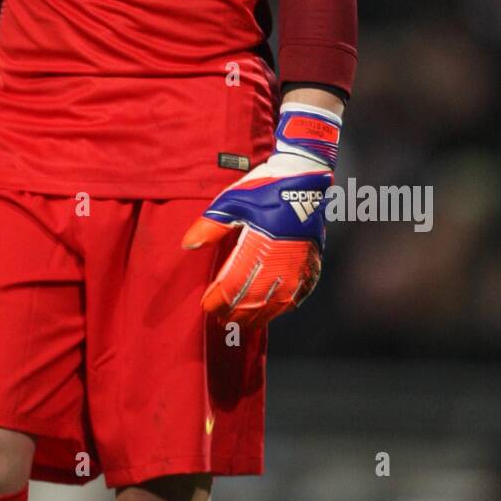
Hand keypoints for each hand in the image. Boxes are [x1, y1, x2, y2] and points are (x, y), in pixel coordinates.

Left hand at [182, 102, 340, 331]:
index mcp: (259, 245)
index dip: (219, 300)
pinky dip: (284, 307)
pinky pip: (299, 295)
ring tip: (244, 323)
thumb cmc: (265, 187)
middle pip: (255, 299)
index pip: (234, 284)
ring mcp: (299, 265)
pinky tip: (275, 310)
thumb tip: (187, 245)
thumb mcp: (232, 201)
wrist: (306, 177)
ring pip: (278, 302)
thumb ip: (210, 226)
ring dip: (259, 315)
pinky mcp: (312, 263)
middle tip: (221, 320)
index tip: (207, 308)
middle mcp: (280, 260)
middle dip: (236, 312)